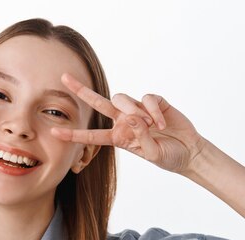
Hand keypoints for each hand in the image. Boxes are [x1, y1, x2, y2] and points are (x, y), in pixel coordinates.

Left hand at [51, 74, 206, 174]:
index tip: (55, 132)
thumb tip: (133, 117)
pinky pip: (147, 99)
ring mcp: (138, 110)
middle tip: (63, 78)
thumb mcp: (153, 155)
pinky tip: (162, 123)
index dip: (74, 135)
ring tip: (152, 127)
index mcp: (119, 138)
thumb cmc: (169, 157)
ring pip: (122, 99)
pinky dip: (154, 111)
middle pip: (99, 103)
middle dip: (81, 91)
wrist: (189, 151)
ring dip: (135, 112)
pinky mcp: (154, 102)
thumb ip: (142, 138)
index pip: (92, 135)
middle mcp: (125, 121)